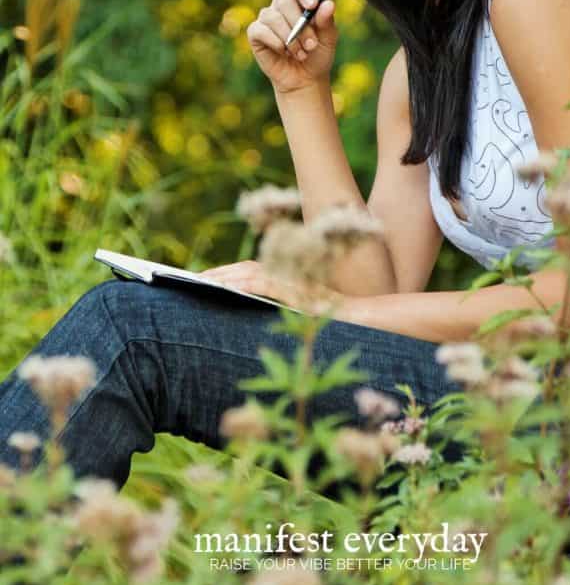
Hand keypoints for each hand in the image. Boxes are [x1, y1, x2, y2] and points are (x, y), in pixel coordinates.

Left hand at [197, 260, 349, 317]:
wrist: (360, 317)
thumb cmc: (331, 318)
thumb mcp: (300, 310)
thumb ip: (280, 303)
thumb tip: (248, 303)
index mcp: (287, 276)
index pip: (251, 269)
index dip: (228, 271)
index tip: (206, 277)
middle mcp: (288, 273)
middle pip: (246, 267)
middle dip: (220, 272)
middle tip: (194, 278)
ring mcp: (292, 280)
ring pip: (251, 271)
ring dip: (226, 275)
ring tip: (203, 282)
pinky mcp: (296, 291)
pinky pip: (264, 284)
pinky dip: (244, 284)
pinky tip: (226, 288)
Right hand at [245, 0, 338, 94]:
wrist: (305, 79)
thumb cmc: (317, 55)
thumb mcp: (328, 38)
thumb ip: (327, 21)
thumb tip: (328, 3)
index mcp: (300, 1)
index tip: (312, 6)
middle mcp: (281, 6)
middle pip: (284, 1)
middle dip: (299, 25)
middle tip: (311, 44)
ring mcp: (267, 18)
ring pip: (272, 17)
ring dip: (289, 37)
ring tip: (301, 53)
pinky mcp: (255, 33)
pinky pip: (261, 30)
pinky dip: (275, 42)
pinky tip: (284, 52)